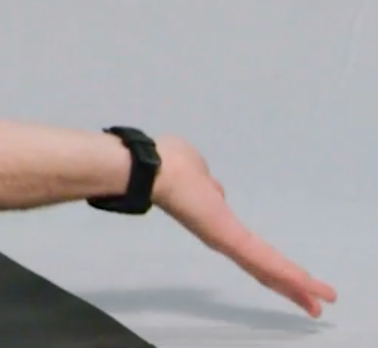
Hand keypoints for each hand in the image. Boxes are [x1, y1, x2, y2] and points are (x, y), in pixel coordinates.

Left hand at [152, 136, 338, 317]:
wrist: (151, 170)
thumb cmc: (170, 166)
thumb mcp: (200, 175)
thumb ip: (212, 187)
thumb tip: (215, 190)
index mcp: (217, 225)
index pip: (250, 252)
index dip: (271, 267)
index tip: (294, 281)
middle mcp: (223, 239)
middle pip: (262, 269)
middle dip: (291, 286)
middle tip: (315, 306)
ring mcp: (226, 241)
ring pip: (268, 269)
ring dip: (297, 285)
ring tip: (320, 302)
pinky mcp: (230, 239)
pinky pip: (264, 259)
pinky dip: (289, 274)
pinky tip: (310, 287)